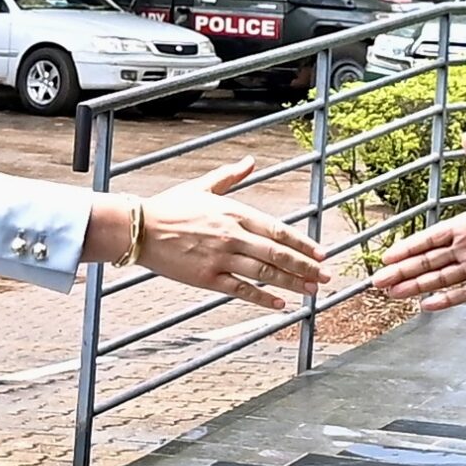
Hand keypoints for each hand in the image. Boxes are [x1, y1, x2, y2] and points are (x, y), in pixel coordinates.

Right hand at [130, 159, 328, 311]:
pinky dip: (263, 297)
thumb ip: (230, 176)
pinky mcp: (208, 278)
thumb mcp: (202, 186)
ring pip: (265, 273)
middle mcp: (233, 236)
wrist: (139, 228)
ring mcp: (221, 258)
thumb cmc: (169, 207)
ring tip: (311, 291)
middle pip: (278, 254)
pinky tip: (280, 304)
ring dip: (292, 283)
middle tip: (325, 277)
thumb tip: (250, 161)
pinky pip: (242, 289)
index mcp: (235, 213)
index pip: (279, 230)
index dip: (303, 244)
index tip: (321, 253)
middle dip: (306, 267)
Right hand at [372, 135, 465, 310]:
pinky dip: (447, 299)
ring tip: (394, 294)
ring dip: (418, 286)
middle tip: (378, 281)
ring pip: (443, 279)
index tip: (387, 255)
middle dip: (404, 271)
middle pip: (430, 262)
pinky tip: (427, 306)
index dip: (409, 247)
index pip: (432, 237)